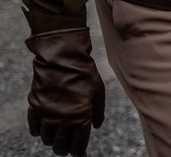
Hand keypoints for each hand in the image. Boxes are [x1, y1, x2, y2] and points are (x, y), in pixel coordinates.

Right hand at [25, 27, 105, 156]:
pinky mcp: (35, 107)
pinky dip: (37, 132)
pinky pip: (34, 127)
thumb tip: (96, 126)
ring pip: (46, 138)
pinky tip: (41, 132)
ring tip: (56, 140)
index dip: (79, 151)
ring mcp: (47, 115)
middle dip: (64, 149)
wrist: (63, 59)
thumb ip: (98, 111)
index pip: (79, 143)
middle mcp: (62, 120)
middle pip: (61, 144)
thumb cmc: (85, 74)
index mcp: (80, 117)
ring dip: (52, 141)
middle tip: (67, 149)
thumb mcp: (98, 91)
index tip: (80, 155)